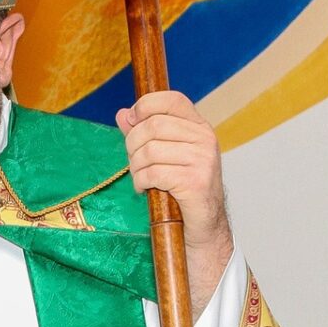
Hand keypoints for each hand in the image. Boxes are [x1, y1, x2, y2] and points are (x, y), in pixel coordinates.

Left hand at [116, 90, 233, 313]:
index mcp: (199, 127)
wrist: (201, 227)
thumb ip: (143, 133)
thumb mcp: (163, 156)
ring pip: (150, 150)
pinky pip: (153, 173)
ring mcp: (203, 160)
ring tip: (141, 178)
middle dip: (133, 144)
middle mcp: (205, 138)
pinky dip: (141, 182)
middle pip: (152, 125)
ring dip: (136, 167)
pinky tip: (145, 189)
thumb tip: (122, 114)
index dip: (145, 106)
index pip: (170, 99)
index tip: (131, 122)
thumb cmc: (180, 190)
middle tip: (134, 162)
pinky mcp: (196, 182)